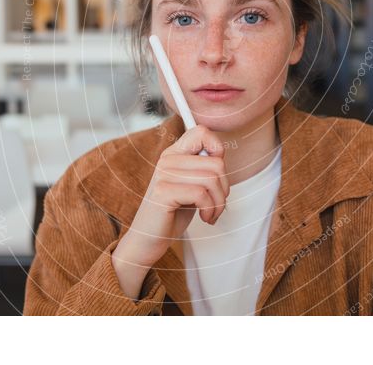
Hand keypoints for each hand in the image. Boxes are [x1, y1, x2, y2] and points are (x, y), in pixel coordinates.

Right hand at [114, 124, 229, 270]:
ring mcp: (163, 174)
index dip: (218, 149)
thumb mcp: (191, 186)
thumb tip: (221, 156)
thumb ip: (203, 168)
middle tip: (217, 204)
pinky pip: (201, 193)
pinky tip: (204, 218)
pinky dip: (209, 209)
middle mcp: (167, 159)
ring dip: (219, 202)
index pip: (201, 131)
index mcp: (174, 154)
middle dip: (225, 188)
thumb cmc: (173, 214)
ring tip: (211, 213)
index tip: (217, 174)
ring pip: (212, 179)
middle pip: (216, 163)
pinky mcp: (163, 192)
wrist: (147, 240)